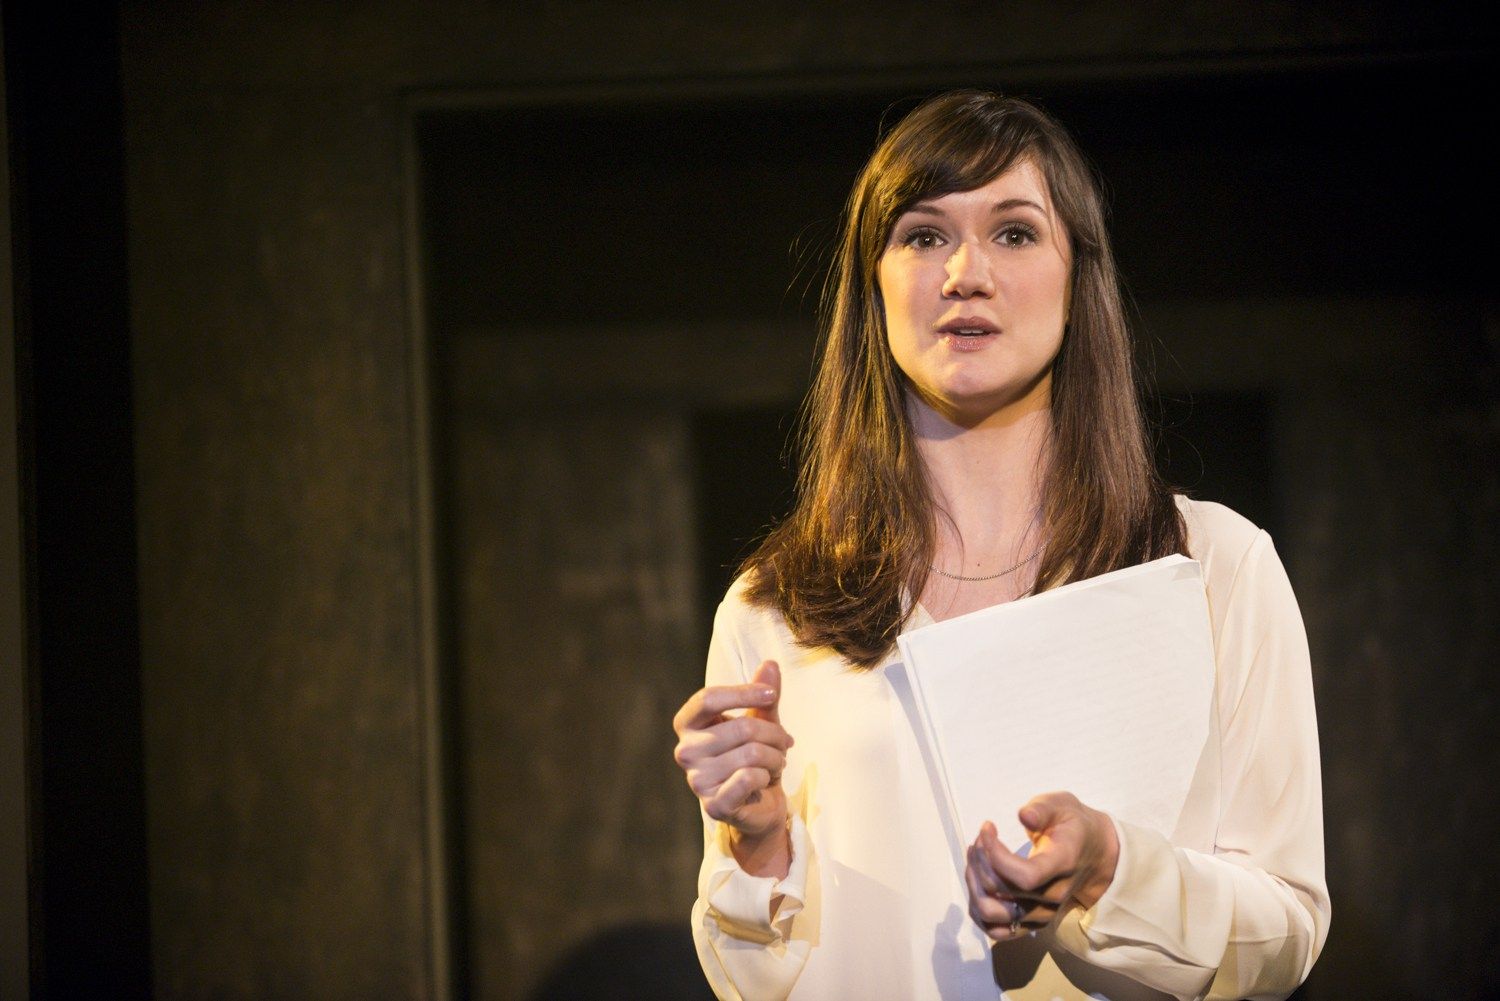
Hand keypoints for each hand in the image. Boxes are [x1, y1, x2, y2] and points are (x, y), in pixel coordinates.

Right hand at [672, 660, 793, 872]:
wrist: (759, 804)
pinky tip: (764, 780)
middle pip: (741, 727)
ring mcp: (696, 780)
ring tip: (775, 763)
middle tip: (784, 743)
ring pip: (752, 754)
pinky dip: (766, 776)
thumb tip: (770, 663)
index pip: (708, 698)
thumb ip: (763, 694)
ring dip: (775, 757)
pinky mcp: (714, 806)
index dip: (743, 693)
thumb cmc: (755, 757)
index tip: (771, 694)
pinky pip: (749, 778)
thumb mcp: (762, 720)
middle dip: (774, 734)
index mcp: (688, 725)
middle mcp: (685, 752)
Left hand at [964, 791, 1118, 940]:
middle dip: (980, 860)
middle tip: (980, 838)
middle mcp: (1053, 896)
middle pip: (1002, 892)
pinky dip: (977, 909)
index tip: (987, 828)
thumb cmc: (1071, 826)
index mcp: (1062, 864)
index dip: (996, 855)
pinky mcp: (1031, 924)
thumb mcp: (1061, 805)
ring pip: (991, 913)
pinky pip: (995, 930)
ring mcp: (1042, 914)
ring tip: (975, 858)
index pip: (1026, 876)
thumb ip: (1042, 809)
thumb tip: (1024, 816)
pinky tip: (977, 881)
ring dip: (973, 885)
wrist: (1094, 854)